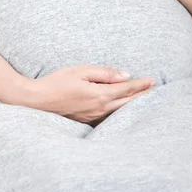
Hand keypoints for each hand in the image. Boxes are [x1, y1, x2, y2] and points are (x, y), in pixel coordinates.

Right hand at [12, 64, 155, 125]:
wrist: (36, 101)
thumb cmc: (56, 83)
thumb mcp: (79, 71)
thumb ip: (104, 73)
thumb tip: (125, 76)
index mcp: (99, 94)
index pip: (126, 89)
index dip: (141, 85)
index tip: (152, 80)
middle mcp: (99, 108)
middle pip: (127, 103)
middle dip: (142, 96)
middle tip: (154, 90)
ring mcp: (93, 117)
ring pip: (119, 111)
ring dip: (133, 105)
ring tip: (143, 100)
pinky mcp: (86, 120)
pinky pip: (108, 117)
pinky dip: (119, 112)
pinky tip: (121, 109)